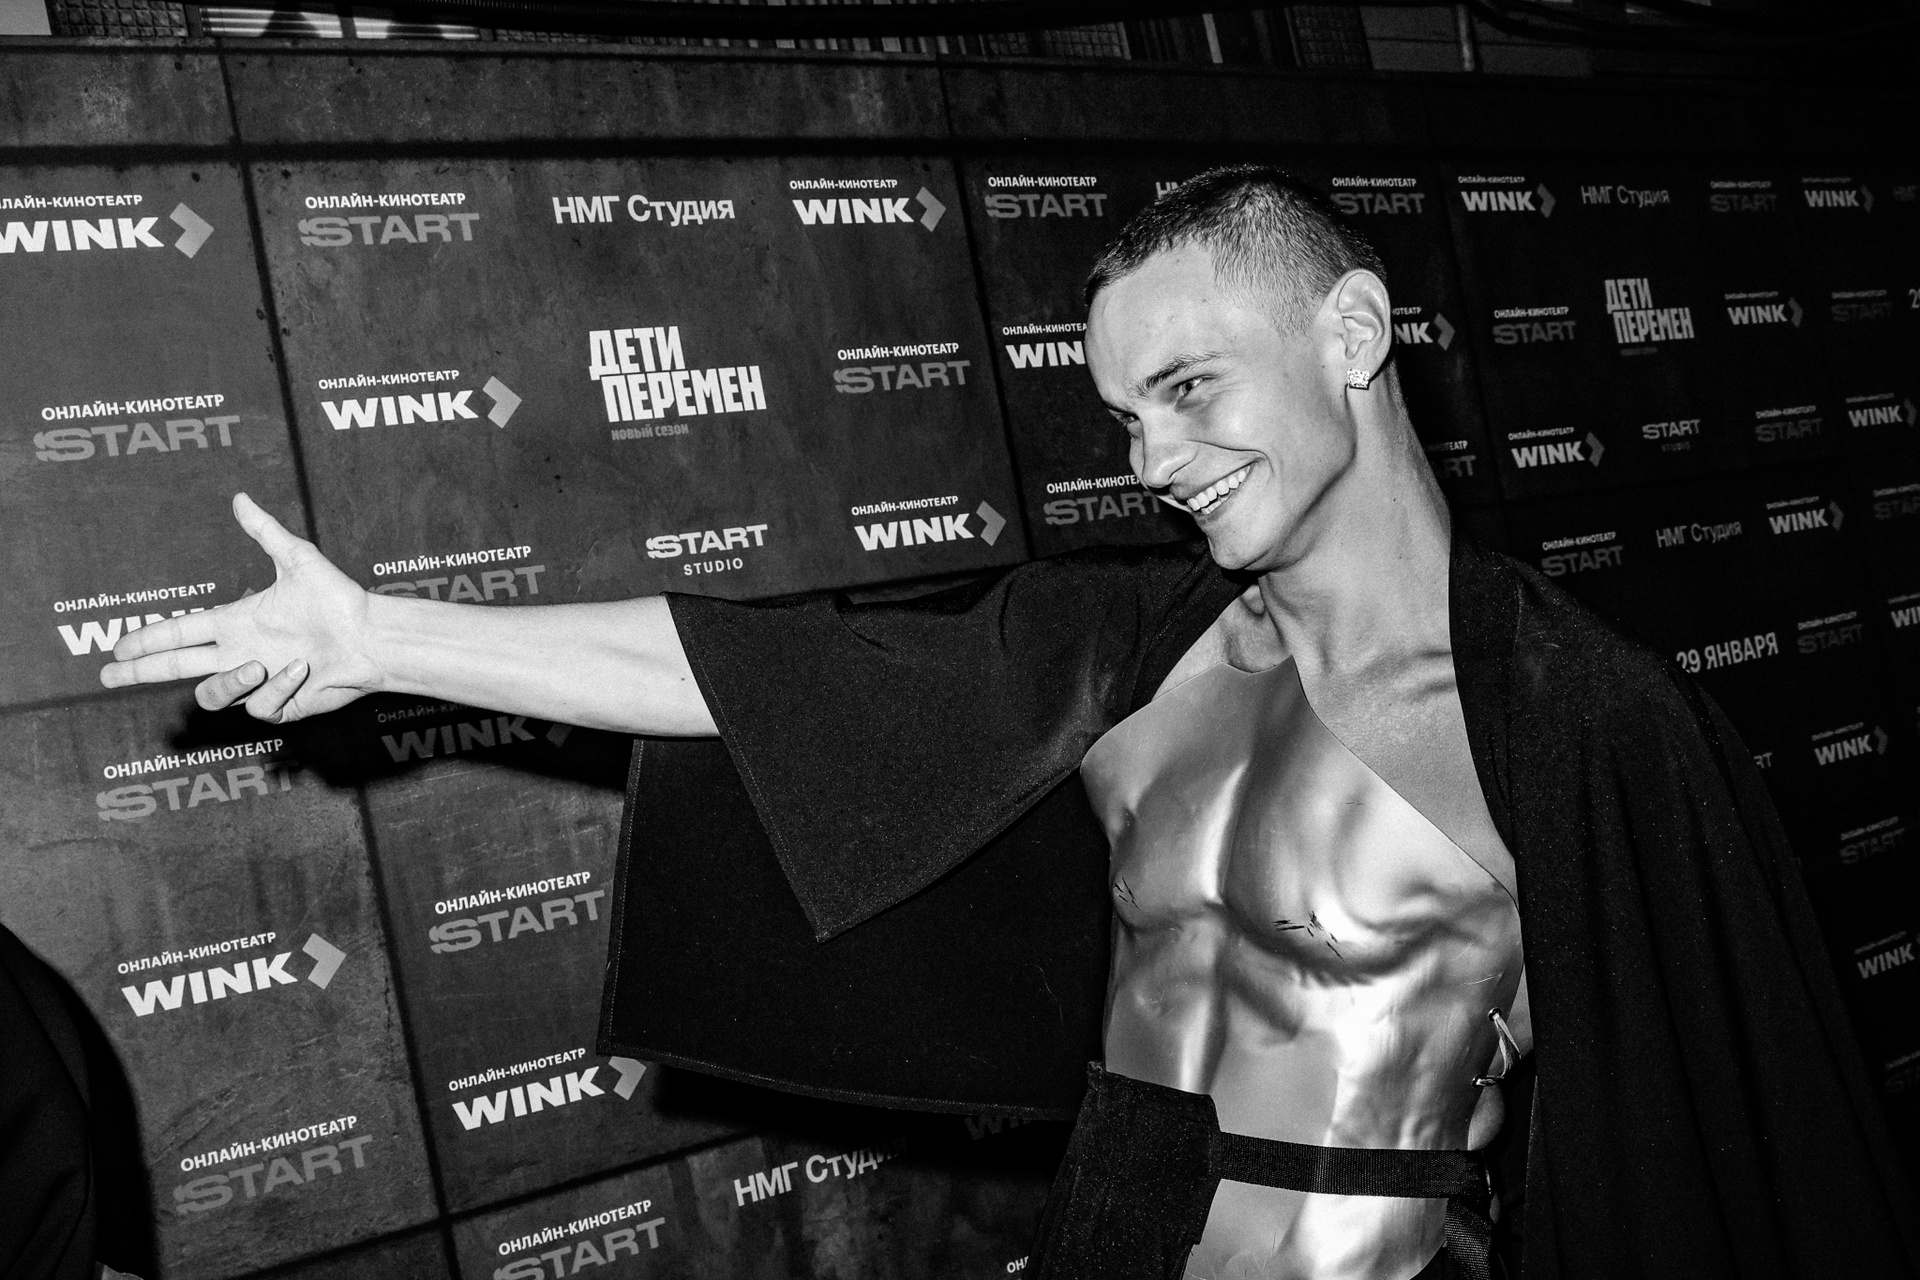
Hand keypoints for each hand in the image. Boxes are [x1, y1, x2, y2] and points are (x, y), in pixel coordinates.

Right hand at [100, 494, 381, 722]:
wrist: (372, 637)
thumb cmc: (339, 599)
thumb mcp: (298, 560)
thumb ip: (264, 532)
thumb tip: (239, 497)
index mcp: (236, 624)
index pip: (180, 634)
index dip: (148, 639)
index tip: (118, 647)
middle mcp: (240, 655)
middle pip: (176, 668)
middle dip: (141, 671)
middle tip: (107, 676)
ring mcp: (258, 683)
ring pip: (212, 694)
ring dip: (229, 682)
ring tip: (261, 662)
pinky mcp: (279, 706)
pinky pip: (260, 706)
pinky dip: (279, 686)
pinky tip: (303, 669)